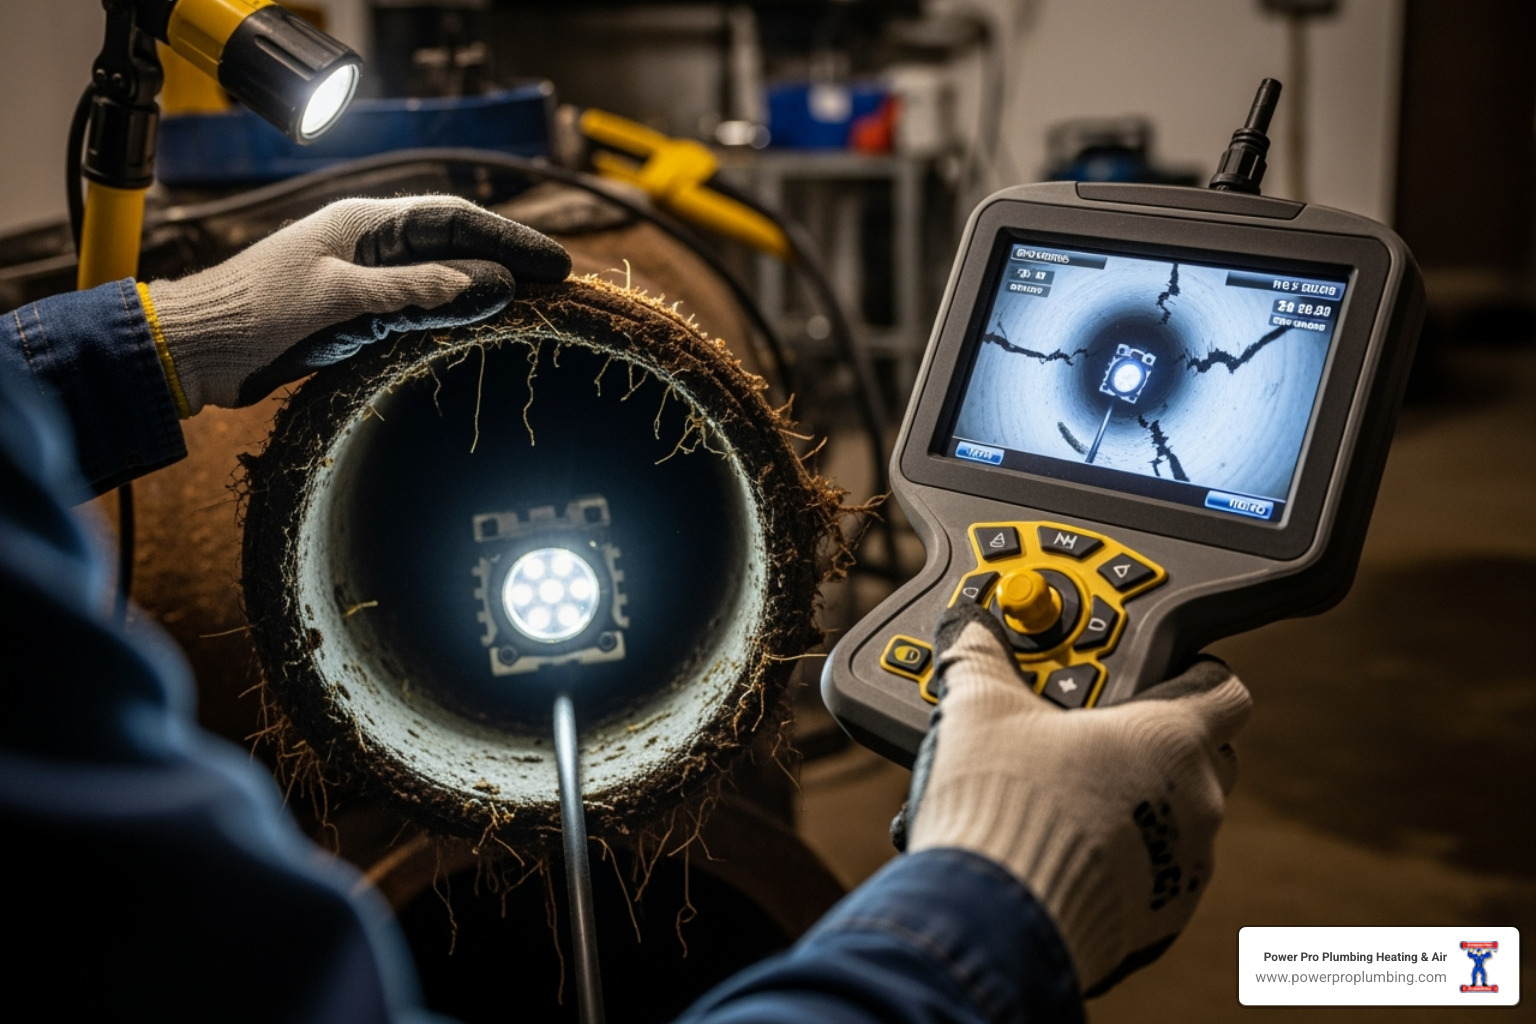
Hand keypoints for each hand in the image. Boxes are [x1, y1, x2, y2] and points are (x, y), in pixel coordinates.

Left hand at [143, 196, 569, 412]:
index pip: (455, 221)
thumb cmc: (254, 314)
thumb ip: (416, 292)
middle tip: (558, 286)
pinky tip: (478, 328)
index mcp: (364, 223)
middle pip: (455, 246)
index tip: (555, 264)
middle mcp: (369, 245)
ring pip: (441, 278)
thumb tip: (492, 284)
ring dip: (486, 290)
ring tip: (533, 306)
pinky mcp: (354, 313)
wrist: (194, 348)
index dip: (510, 241)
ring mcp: (362, 278)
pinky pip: (419, 308)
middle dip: (508, 262)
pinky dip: (454, 315)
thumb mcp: (342, 300)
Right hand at [898, 602, 1250, 995]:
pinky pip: (1158, 875)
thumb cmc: (1003, 805)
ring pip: (1182, 818)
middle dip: (1156, 741)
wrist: (998, 920)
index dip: (1194, 672)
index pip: (1224, 688)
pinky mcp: (1161, 919)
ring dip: (1139, 803)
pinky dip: (1125, 859)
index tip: (1160, 671)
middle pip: (1206, 752)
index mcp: (1170, 737)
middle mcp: (1196, 800)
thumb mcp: (981, 709)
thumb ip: (982, 657)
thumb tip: (970, 625)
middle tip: (1093, 734)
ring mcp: (1186, 864)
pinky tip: (1068, 850)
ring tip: (1069, 796)